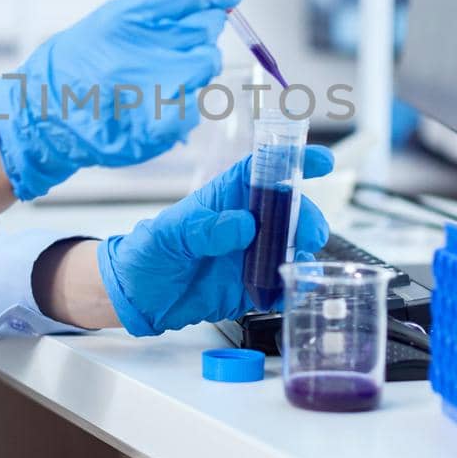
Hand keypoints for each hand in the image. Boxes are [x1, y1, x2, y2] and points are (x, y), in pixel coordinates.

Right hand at [0, 0, 242, 200]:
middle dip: (202, 32)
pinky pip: (195, 106)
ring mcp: (148, 92)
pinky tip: (162, 103)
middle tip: (181, 42)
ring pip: (206, 65)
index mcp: (122, 20)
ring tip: (164, 76)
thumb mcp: (111, 21)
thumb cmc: (79, 65)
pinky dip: (185, 103)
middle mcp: (137, 53)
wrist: (44, 115)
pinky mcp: (156, 127)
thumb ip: (158, 4)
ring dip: (195, 68)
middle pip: (204, 30)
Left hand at [97, 144, 333, 335]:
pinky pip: (279, 287)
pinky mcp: (249, 288)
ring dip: (302, 254)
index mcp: (224, 201)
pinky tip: (289, 292)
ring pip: (290, 249)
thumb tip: (243, 224)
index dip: (293, 162)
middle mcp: (243, 226)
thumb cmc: (146, 254)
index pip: (263, 172)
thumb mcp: (168, 235)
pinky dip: (290, 290)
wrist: (135, 298)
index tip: (321, 160)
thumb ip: (203, 229)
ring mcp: (249, 257)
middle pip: (287, 213)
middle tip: (309, 234)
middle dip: (305, 219)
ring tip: (300, 265)